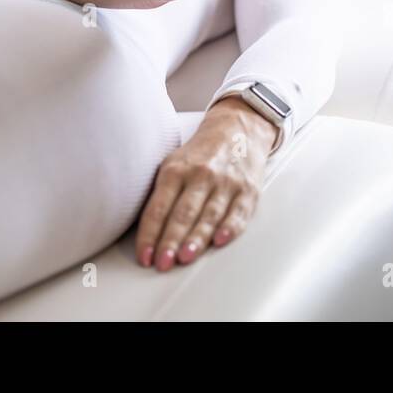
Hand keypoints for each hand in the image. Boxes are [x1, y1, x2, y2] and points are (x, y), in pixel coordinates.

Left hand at [134, 98, 275, 270]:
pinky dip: (229, 227)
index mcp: (176, 170)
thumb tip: (147, 235)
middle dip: (171, 240)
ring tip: (184, 257)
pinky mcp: (248, 191)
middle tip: (162, 263)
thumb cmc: (199, 156)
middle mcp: (201, 175)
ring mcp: (226, 183)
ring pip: (209, 215)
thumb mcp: (173, 165)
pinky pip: (238, 212)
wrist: (237, 129)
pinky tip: (220, 241)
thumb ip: (162, 195)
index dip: (150, 234)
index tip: (144, 257)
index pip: (159, 207)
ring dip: (196, 238)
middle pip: (183, 213)